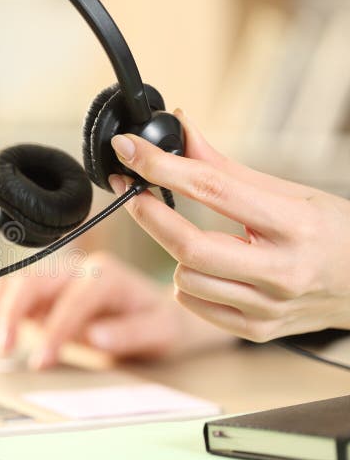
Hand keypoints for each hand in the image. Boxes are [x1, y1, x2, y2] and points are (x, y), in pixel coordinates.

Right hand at [0, 251, 229, 368]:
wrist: (156, 315)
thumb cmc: (159, 323)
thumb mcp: (161, 332)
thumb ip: (131, 333)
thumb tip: (96, 336)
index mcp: (108, 275)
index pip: (74, 298)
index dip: (55, 328)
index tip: (42, 359)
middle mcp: (78, 269)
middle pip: (35, 279)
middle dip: (14, 311)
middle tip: (4, 347)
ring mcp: (57, 278)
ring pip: (17, 280)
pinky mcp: (42, 292)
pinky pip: (10, 290)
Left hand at [109, 110, 349, 341]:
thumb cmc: (333, 232)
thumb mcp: (289, 191)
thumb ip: (225, 167)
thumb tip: (180, 129)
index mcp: (295, 224)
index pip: (212, 189)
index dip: (161, 166)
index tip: (129, 150)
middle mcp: (282, 270)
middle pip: (188, 246)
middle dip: (148, 214)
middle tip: (132, 190)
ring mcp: (268, 307)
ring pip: (185, 279)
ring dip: (174, 252)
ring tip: (193, 238)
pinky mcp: (257, 330)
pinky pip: (194, 304)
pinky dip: (188, 283)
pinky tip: (207, 268)